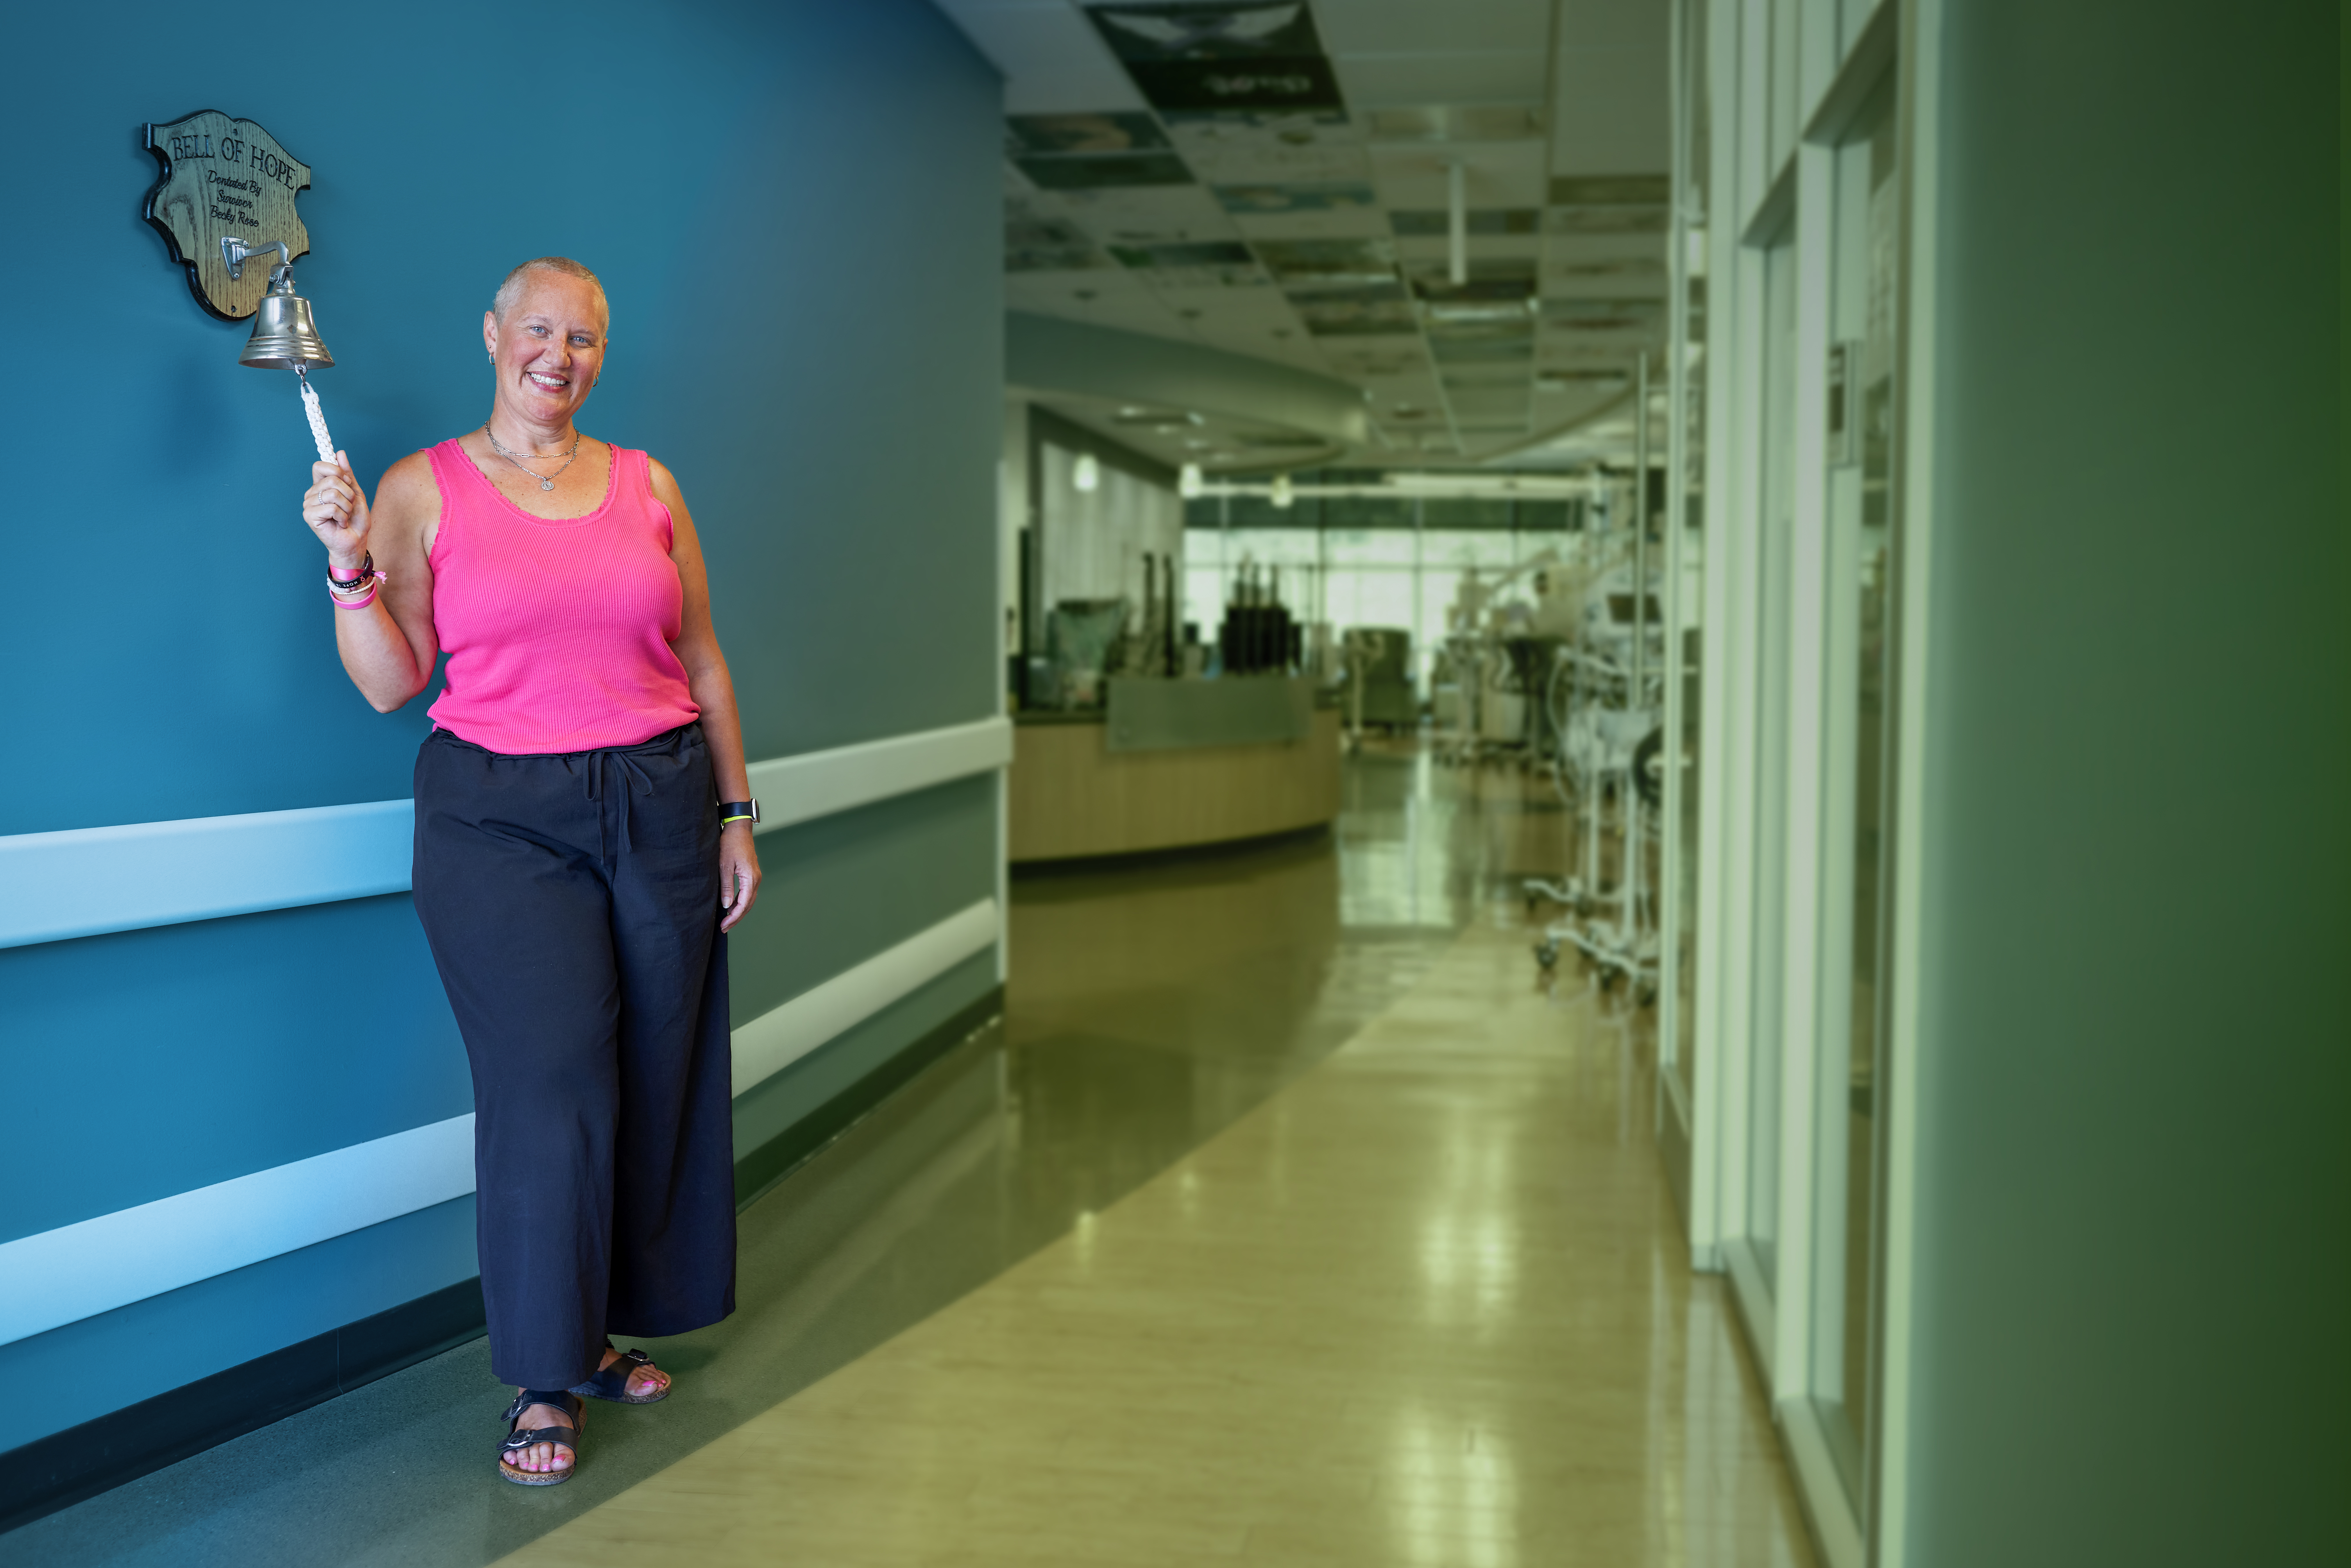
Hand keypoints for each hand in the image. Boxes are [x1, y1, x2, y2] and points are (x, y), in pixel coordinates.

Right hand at [302, 450, 370, 571]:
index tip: (347, 482)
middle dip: (348, 493)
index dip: (337, 470)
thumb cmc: (355, 520)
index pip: (320, 466)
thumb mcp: (355, 493)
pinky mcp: (309, 516)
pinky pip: (331, 507)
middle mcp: (311, 493)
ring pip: (333, 493)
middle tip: (349, 507)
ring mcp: (308, 505)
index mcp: (320, 486)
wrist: (357, 541)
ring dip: (347, 507)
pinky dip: (342, 516)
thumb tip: (340, 453)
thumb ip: (347, 474)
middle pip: (332, 479)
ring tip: (345, 516)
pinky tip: (340, 523)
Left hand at [718, 820, 761, 931]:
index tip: (724, 925)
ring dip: (738, 911)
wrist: (738, 829)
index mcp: (750, 878)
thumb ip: (726, 886)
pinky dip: (740, 902)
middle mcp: (756, 879)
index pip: (743, 904)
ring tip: (727, 920)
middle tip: (724, 927)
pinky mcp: (751, 874)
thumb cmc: (730, 844)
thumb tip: (726, 905)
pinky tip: (731, 906)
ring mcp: (755, 877)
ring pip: (748, 900)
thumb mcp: (724, 865)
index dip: (734, 916)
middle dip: (736, 918)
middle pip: (748, 905)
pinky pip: (747, 893)